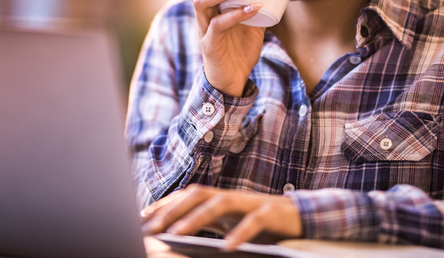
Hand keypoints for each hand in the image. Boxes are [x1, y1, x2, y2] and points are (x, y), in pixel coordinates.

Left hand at [141, 185, 302, 251]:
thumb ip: (207, 223)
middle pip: (197, 194)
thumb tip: (174, 232)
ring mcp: (251, 202)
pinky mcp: (271, 213)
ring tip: (176, 235)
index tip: (141, 219)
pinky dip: (239, 233)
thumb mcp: (230, 223)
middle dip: (171, 210)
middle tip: (151, 229)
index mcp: (220, 198)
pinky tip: (227, 247)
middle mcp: (232, 196)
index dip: (164, 204)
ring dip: (195, 218)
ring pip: (219, 203)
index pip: (186, 196)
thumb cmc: (261, 224)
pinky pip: (253, 221)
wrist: (302, 217)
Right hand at [184, 0, 265, 96]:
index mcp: (206, 0)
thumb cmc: (239, 45)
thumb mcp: (252, 17)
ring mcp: (203, 27)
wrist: (232, 79)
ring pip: (201, 1)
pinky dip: (236, 14)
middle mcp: (200, 11)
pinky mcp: (210, 44)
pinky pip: (218, 25)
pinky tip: (254, 8)